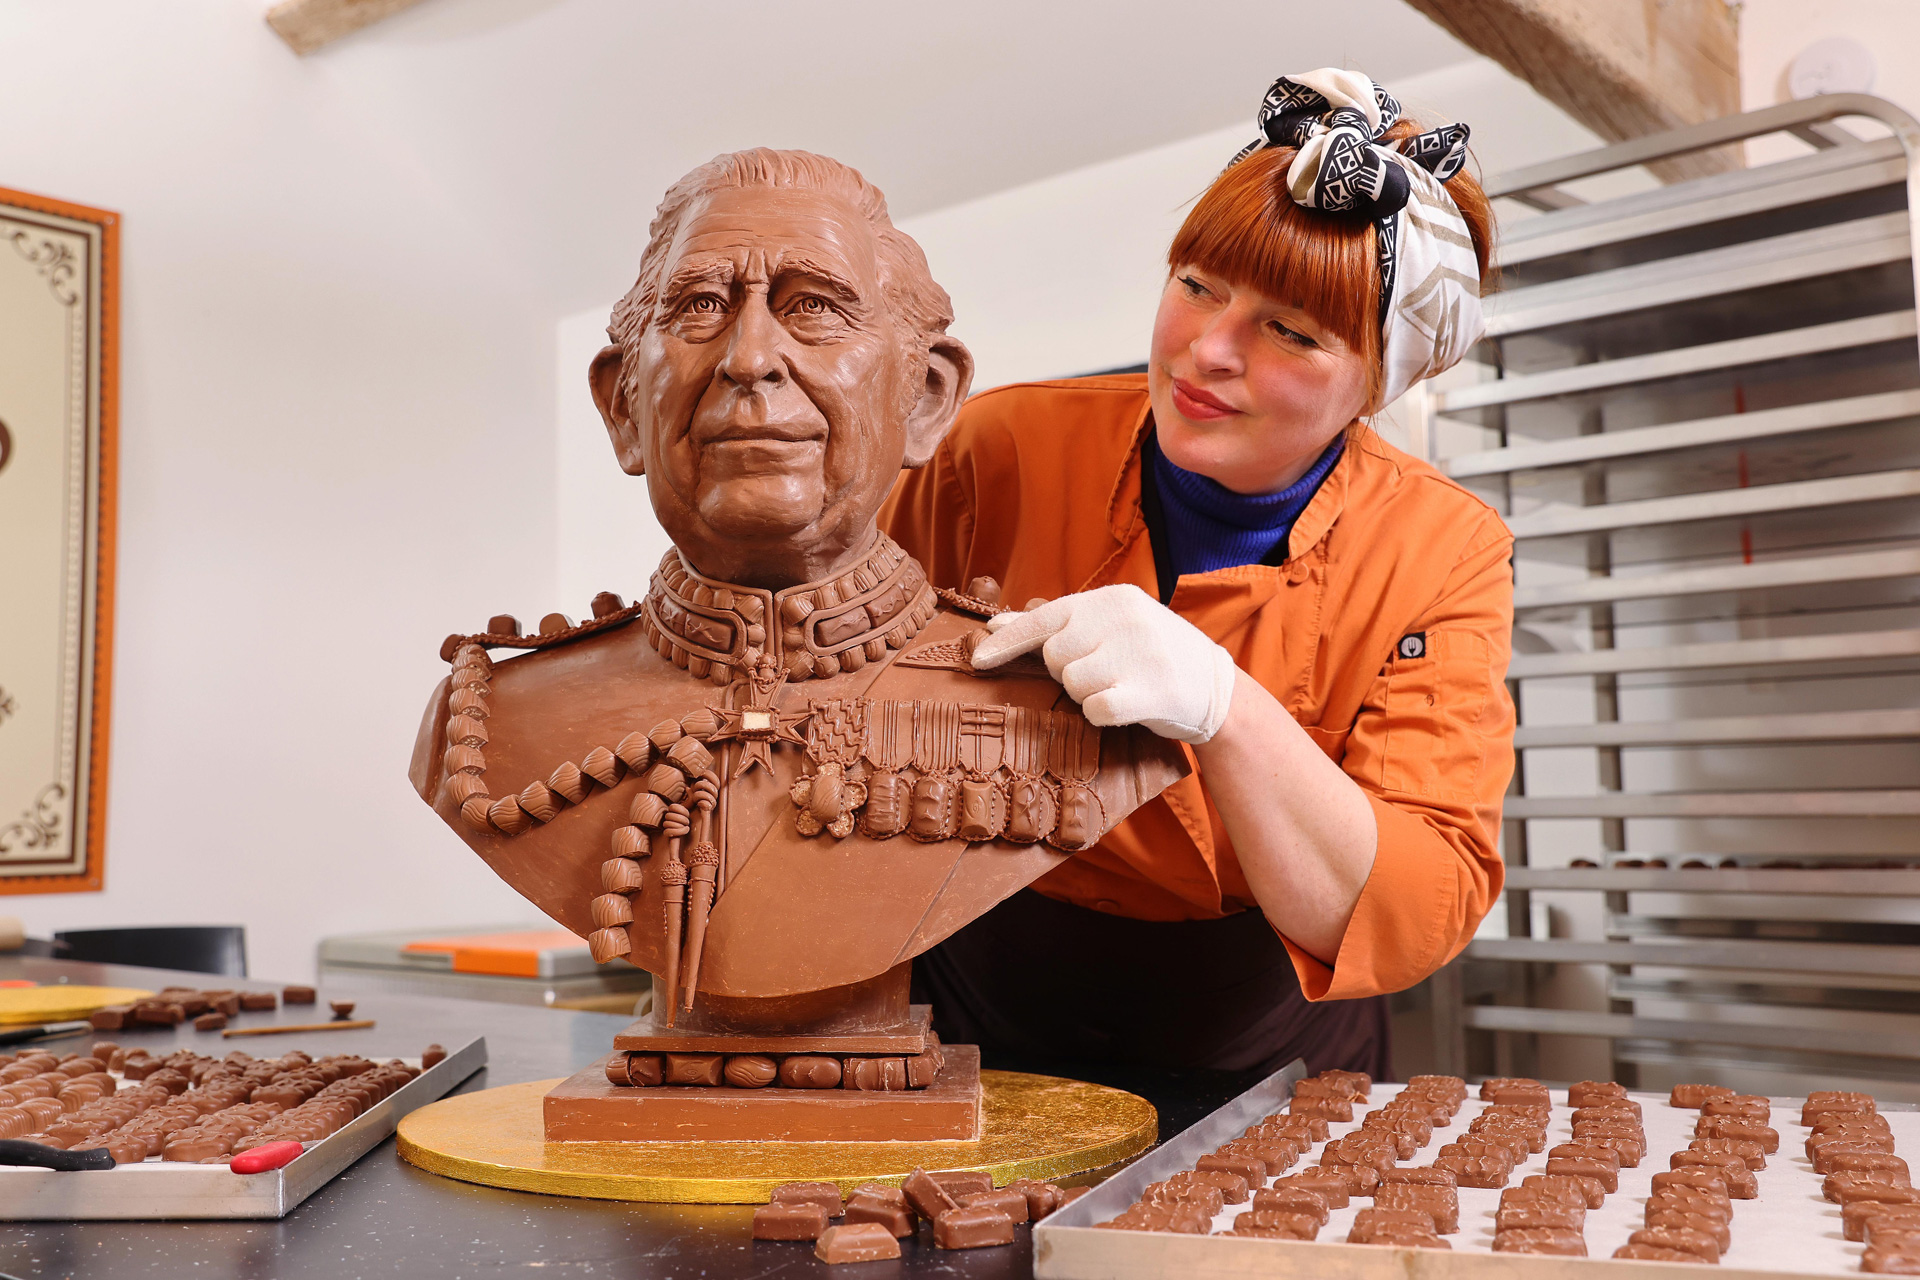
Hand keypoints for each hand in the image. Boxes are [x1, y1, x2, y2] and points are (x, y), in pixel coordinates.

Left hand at [970, 584, 1238, 743]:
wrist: (1219, 689)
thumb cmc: (1154, 656)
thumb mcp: (1111, 627)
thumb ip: (1058, 624)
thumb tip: (995, 620)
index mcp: (1112, 598)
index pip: (1045, 618)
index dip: (1007, 641)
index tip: (977, 660)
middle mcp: (1124, 618)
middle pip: (1054, 657)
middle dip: (1069, 673)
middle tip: (1105, 672)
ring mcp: (1138, 653)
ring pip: (1073, 685)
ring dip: (1089, 695)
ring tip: (1122, 686)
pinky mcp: (1149, 691)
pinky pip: (1095, 710)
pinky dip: (1104, 715)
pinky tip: (1128, 706)